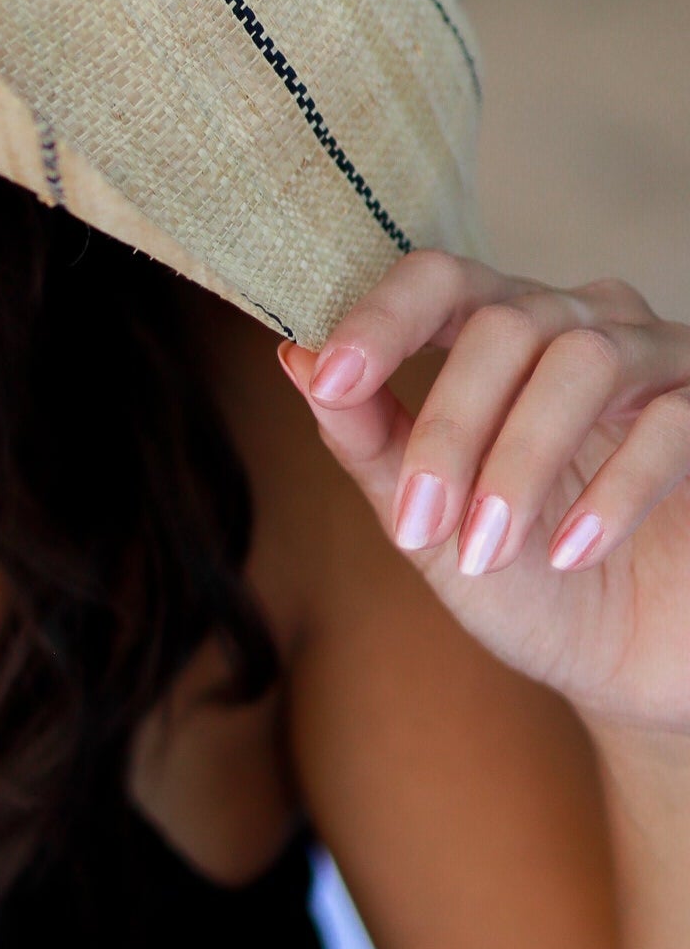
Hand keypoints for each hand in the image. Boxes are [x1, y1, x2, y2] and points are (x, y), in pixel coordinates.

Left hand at [281, 252, 689, 732]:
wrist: (631, 669)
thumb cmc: (525, 582)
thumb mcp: (430, 520)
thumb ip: (367, 439)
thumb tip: (294, 356)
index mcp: (501, 334)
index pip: (438, 279)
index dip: (381, 317)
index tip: (328, 378)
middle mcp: (581, 325)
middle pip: (504, 322)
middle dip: (449, 427)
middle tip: (417, 524)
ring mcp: (658, 362)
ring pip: (582, 358)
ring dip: (519, 460)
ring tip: (483, 550)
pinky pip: (670, 422)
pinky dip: (614, 490)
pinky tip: (570, 553)